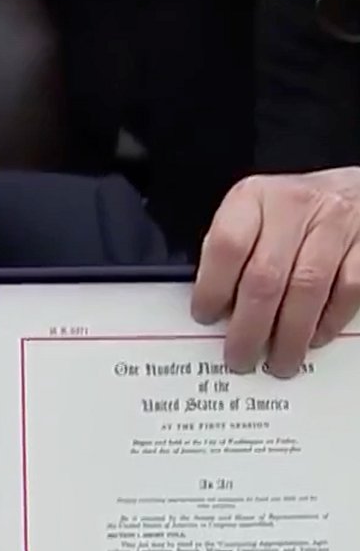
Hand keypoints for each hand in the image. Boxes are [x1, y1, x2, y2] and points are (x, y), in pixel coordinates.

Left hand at [191, 168, 359, 376]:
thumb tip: (218, 311)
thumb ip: (233, 255)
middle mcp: (295, 205)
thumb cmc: (291, 212)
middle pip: (265, 277)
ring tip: (279, 361)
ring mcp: (337, 222)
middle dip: (249, 328)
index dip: (212, 288)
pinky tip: (314, 338)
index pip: (227, 246)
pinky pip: (348, 290)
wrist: (353, 189)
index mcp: (253, 197)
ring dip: (290, 336)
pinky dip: (329, 322)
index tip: (205, 317)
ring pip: (308, 289)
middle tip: (240, 358)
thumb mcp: (252, 215)